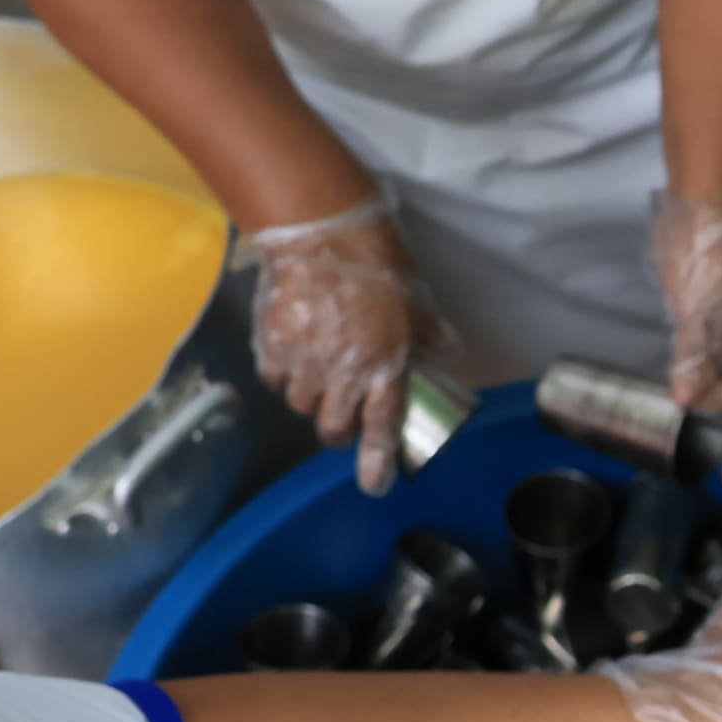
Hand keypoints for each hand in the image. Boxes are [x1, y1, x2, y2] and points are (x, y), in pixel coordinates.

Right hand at [243, 202, 430, 495]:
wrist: (323, 236)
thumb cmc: (378, 266)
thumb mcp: (417, 300)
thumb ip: (430, 332)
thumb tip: (448, 346)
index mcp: (384, 368)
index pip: (381, 428)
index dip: (377, 462)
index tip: (375, 485)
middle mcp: (342, 376)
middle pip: (332, 429)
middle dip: (338, 429)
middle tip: (342, 414)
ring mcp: (304, 363)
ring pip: (301, 405)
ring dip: (311, 398)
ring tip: (318, 375)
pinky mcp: (272, 346)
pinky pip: (274, 378)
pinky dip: (282, 375)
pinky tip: (293, 356)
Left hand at [652, 185, 721, 489]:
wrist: (704, 206)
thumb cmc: (707, 255)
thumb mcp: (698, 307)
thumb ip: (694, 355)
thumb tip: (686, 402)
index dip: (717, 407)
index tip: (686, 411)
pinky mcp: (717, 318)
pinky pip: (720, 364)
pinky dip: (713, 388)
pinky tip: (699, 401)